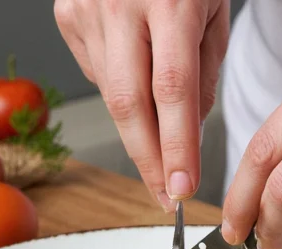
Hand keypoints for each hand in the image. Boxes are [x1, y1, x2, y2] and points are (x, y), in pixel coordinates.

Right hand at [54, 0, 230, 210]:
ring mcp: (86, 9)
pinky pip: (97, 73)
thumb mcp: (213, 12)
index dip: (175, 146)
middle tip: (162, 196)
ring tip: (162, 133)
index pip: (171, 91)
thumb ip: (201, 74)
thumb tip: (185, 135)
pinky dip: (120, 88)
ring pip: (111, 94)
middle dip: (148, 159)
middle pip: (128, 103)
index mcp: (171, 0)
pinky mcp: (67, 15)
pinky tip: (135, 73)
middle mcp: (121, 4)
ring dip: (139, 125)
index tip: (180, 187)